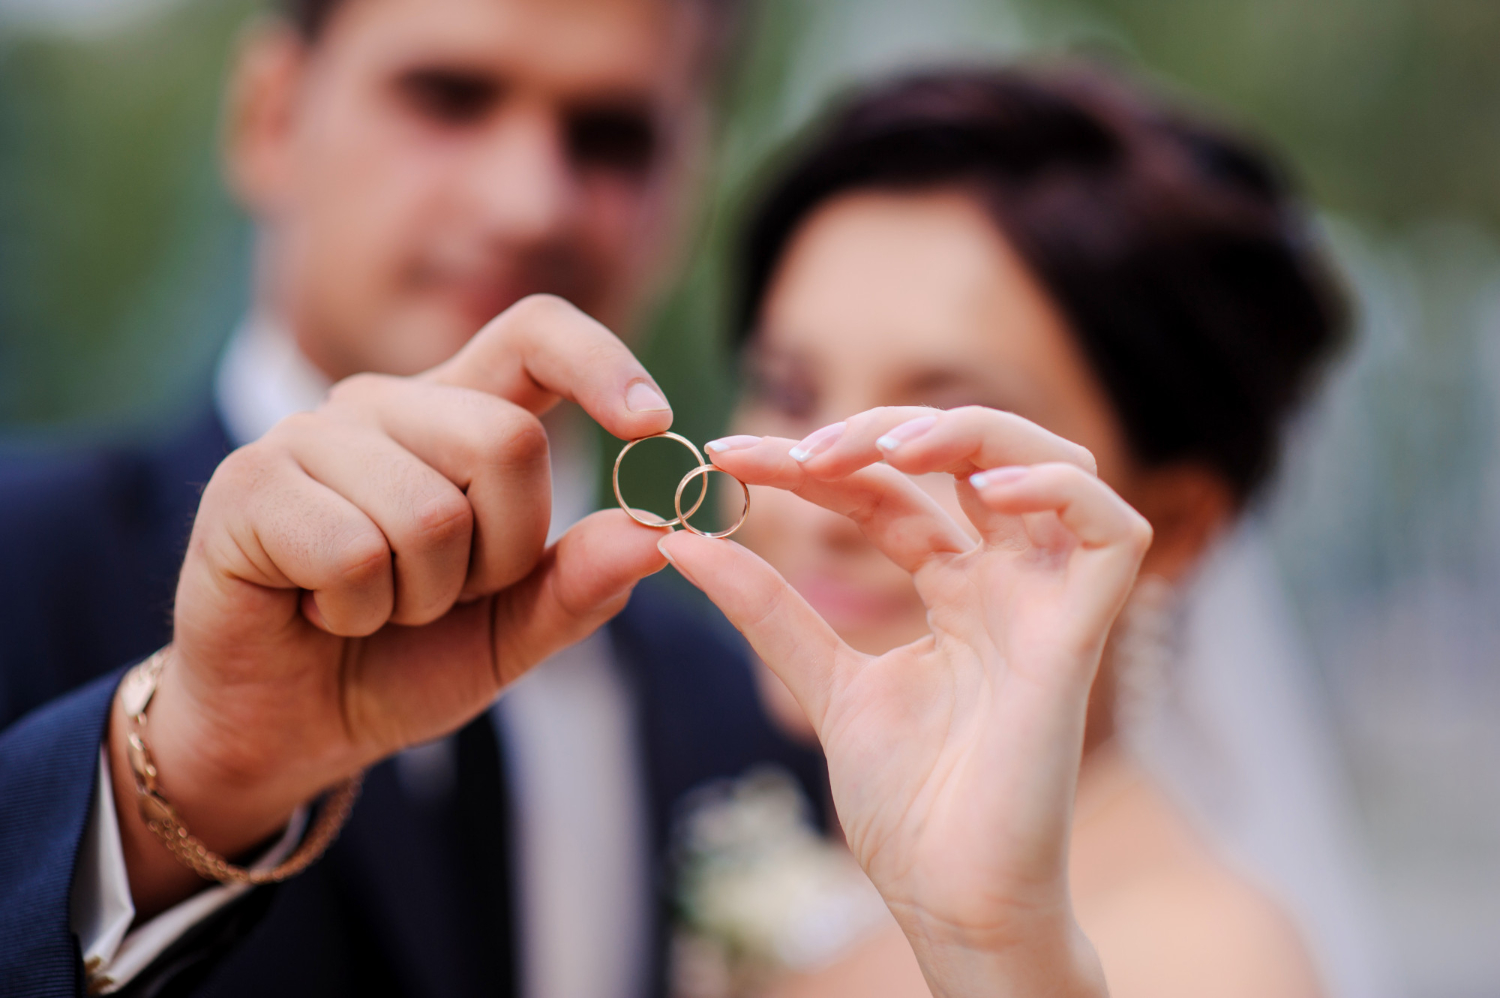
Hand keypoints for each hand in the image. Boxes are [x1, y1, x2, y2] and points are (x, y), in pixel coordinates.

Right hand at [111, 296, 673, 914]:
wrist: (286, 727)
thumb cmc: (399, 662)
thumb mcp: (511, 633)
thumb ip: (579, 583)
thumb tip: (657, 533)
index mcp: (458, 416)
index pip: (535, 333)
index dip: (601, 361)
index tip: (654, 423)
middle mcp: (384, 405)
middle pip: (508, 440)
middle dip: (504, 554)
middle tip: (446, 596)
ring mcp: (308, 435)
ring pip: (432, 511)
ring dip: (422, 597)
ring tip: (375, 607)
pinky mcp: (247, 484)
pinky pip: (355, 553)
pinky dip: (358, 612)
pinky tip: (322, 612)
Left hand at [660, 406, 1151, 997]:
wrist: (950, 902)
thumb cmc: (908, 809)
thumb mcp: (821, 685)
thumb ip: (767, 611)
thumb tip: (680, 542)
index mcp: (956, 592)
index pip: (891, 491)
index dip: (817, 462)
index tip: (730, 455)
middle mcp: (1009, 585)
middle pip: (972, 457)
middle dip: (887, 432)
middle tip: (802, 450)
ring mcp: (1049, 606)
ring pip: (1055, 465)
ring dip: (972, 435)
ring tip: (886, 449)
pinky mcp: (1082, 638)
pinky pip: (1112, 532)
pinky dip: (1056, 489)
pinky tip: (980, 488)